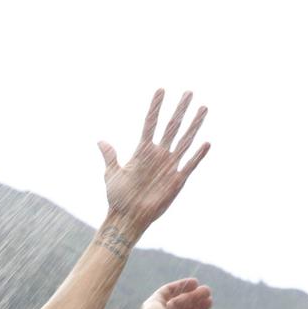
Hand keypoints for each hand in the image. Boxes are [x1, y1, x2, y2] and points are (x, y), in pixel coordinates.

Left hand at [99, 89, 209, 231]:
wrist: (127, 218)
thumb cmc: (118, 198)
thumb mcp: (112, 174)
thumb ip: (110, 157)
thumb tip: (101, 141)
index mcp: (142, 151)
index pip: (150, 123)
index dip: (155, 107)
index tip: (160, 90)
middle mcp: (159, 155)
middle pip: (172, 127)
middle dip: (180, 109)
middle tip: (188, 92)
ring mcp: (169, 166)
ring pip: (185, 141)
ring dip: (194, 125)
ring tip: (203, 108)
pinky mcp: (177, 181)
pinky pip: (190, 165)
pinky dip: (198, 155)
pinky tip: (206, 143)